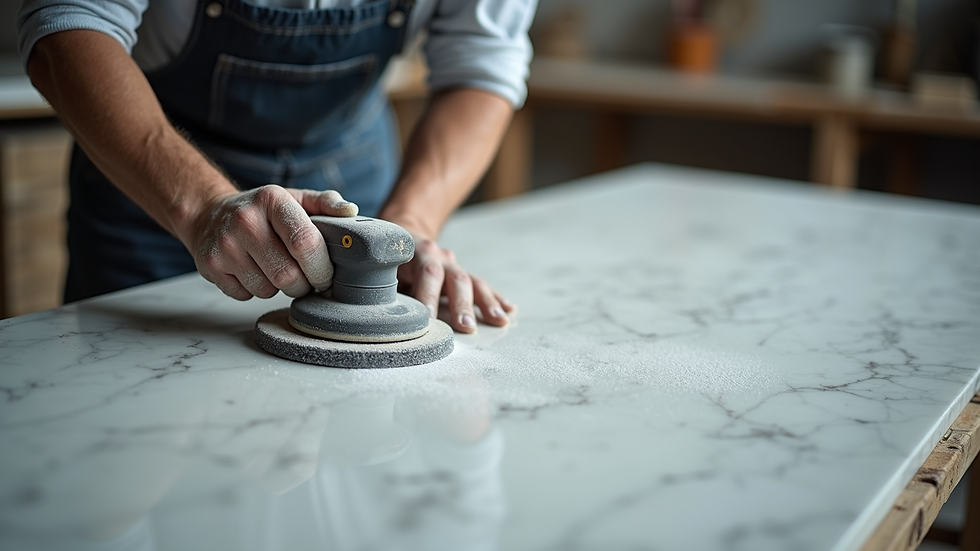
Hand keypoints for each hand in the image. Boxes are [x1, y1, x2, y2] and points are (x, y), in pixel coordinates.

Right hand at [182, 185, 357, 299]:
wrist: (210, 215)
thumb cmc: (262, 211)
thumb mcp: (294, 199)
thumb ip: (325, 203)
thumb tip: (350, 211)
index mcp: (272, 200)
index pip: (305, 242)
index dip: (321, 267)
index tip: (327, 275)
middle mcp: (245, 221)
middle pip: (287, 275)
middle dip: (303, 284)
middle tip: (304, 278)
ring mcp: (224, 245)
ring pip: (267, 290)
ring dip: (278, 288)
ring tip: (275, 268)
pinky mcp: (210, 266)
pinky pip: (245, 296)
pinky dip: (255, 291)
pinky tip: (253, 271)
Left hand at [396, 232, 515, 333]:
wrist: (404, 233)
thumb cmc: (388, 257)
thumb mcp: (380, 266)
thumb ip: (385, 286)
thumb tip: (384, 313)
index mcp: (418, 252)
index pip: (426, 273)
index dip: (428, 296)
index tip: (428, 320)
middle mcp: (441, 257)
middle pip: (455, 279)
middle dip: (462, 304)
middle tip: (466, 327)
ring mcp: (454, 266)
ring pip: (474, 282)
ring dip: (487, 303)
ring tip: (499, 321)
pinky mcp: (463, 275)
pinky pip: (481, 286)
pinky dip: (496, 299)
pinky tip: (509, 310)